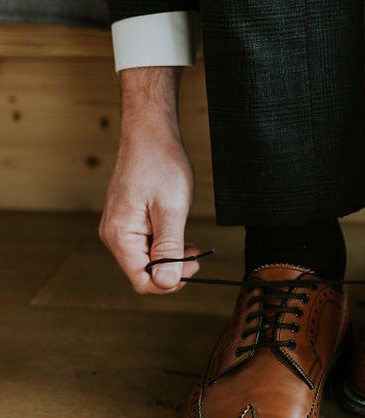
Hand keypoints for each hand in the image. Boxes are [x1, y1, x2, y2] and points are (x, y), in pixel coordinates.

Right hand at [99, 67, 200, 293]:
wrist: (150, 135)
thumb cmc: (160, 165)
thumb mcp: (172, 210)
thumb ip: (169, 248)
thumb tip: (165, 283)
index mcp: (121, 236)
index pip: (142, 281)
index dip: (169, 283)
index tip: (193, 267)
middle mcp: (115, 236)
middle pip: (143, 273)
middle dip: (172, 270)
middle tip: (197, 255)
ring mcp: (120, 228)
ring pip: (146, 260)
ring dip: (171, 258)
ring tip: (192, 246)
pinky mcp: (129, 222)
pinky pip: (147, 246)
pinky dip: (166, 246)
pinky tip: (181, 237)